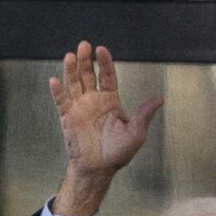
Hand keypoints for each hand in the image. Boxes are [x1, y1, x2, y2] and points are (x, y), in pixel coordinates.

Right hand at [50, 41, 162, 215]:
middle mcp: (94, 100)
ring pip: (74, 83)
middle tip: (84, 46)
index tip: (102, 50)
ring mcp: (80, 107)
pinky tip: (55, 81)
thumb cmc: (118, 153)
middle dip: (85, 60)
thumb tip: (160, 98)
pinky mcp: (67, 118)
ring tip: (70, 56)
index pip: (107, 76)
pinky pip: (61, 101)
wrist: (99, 169)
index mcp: (110, 101)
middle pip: (88, 75)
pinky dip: (58, 91)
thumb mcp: (136, 132)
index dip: (105, 63)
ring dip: (71, 70)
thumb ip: (144, 114)